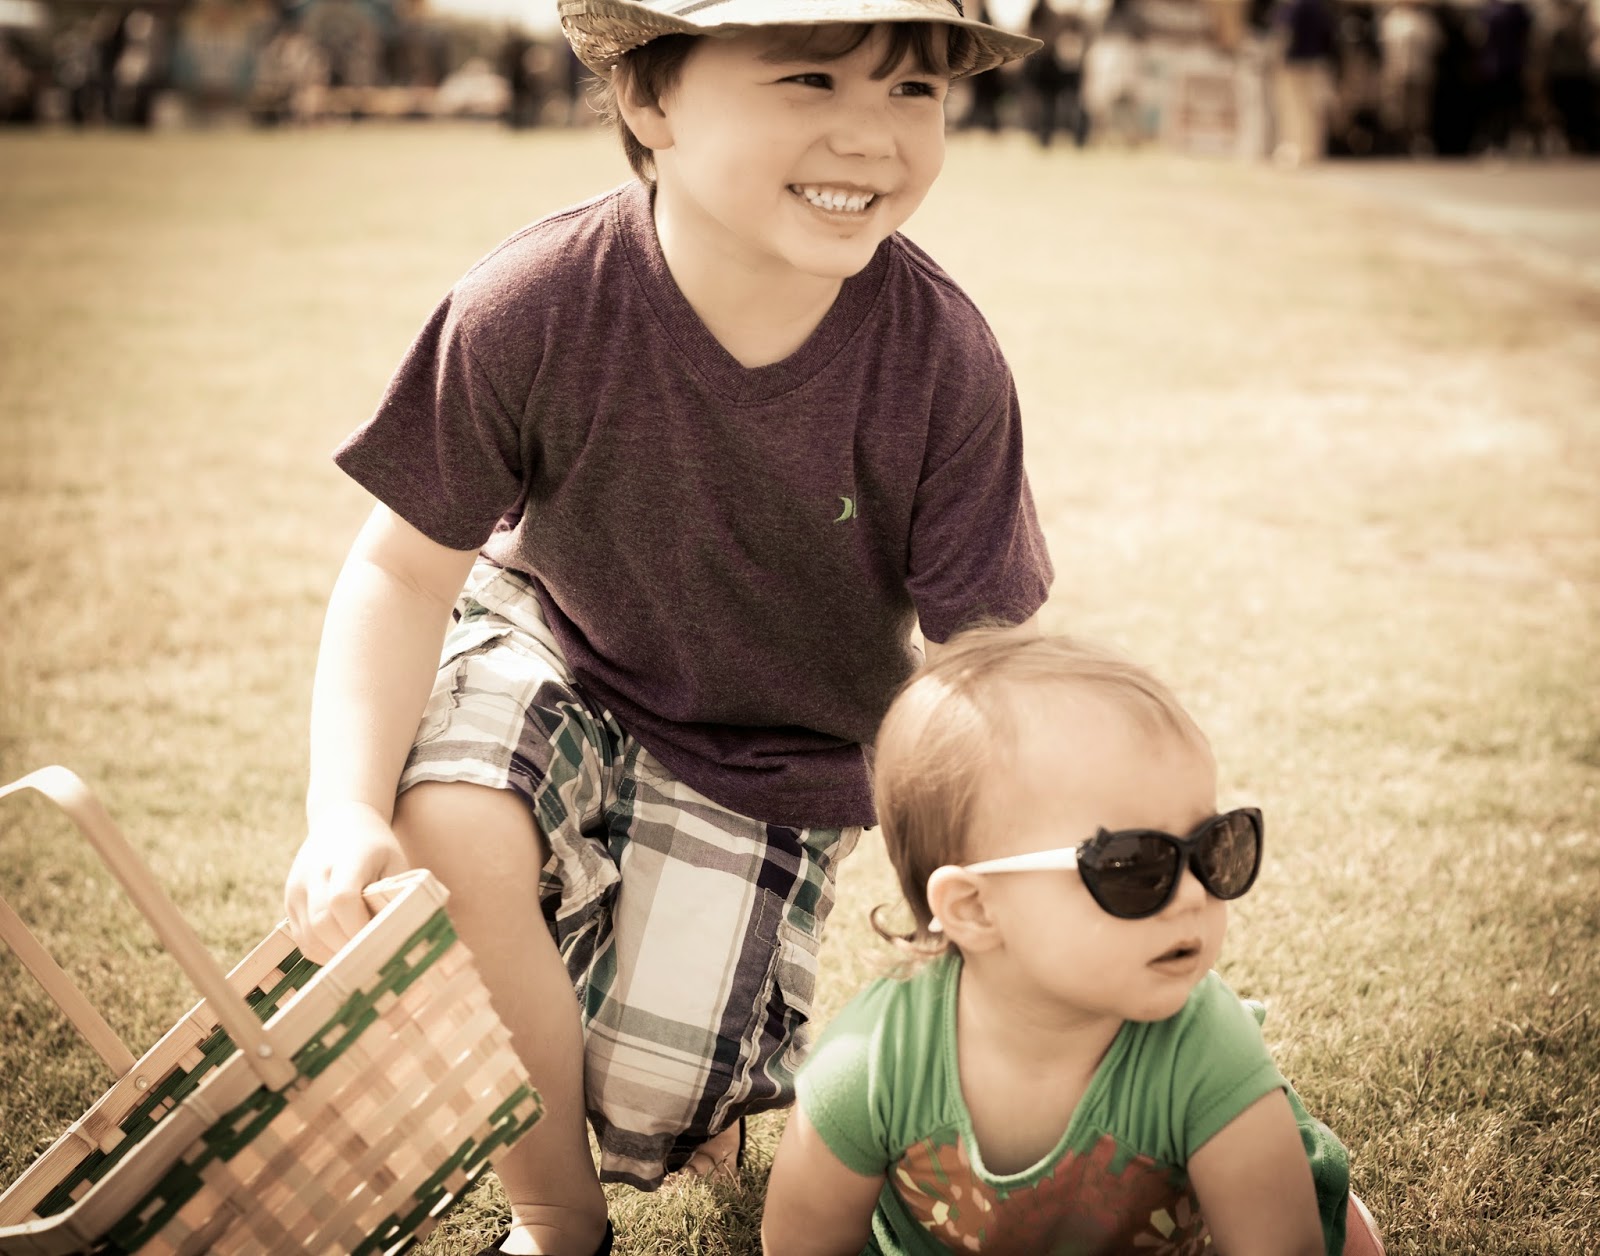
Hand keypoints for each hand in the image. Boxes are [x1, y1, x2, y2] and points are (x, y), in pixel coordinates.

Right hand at [284, 800, 407, 963]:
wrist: (340, 821)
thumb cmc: (376, 846)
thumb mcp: (395, 861)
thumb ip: (397, 894)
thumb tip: (405, 935)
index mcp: (345, 858)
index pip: (342, 899)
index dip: (359, 927)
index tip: (381, 943)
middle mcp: (313, 873)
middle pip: (322, 923)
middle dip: (349, 948)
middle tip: (375, 962)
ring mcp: (297, 888)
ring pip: (309, 937)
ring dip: (335, 956)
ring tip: (362, 960)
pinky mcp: (289, 901)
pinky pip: (302, 939)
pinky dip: (323, 952)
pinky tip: (344, 952)